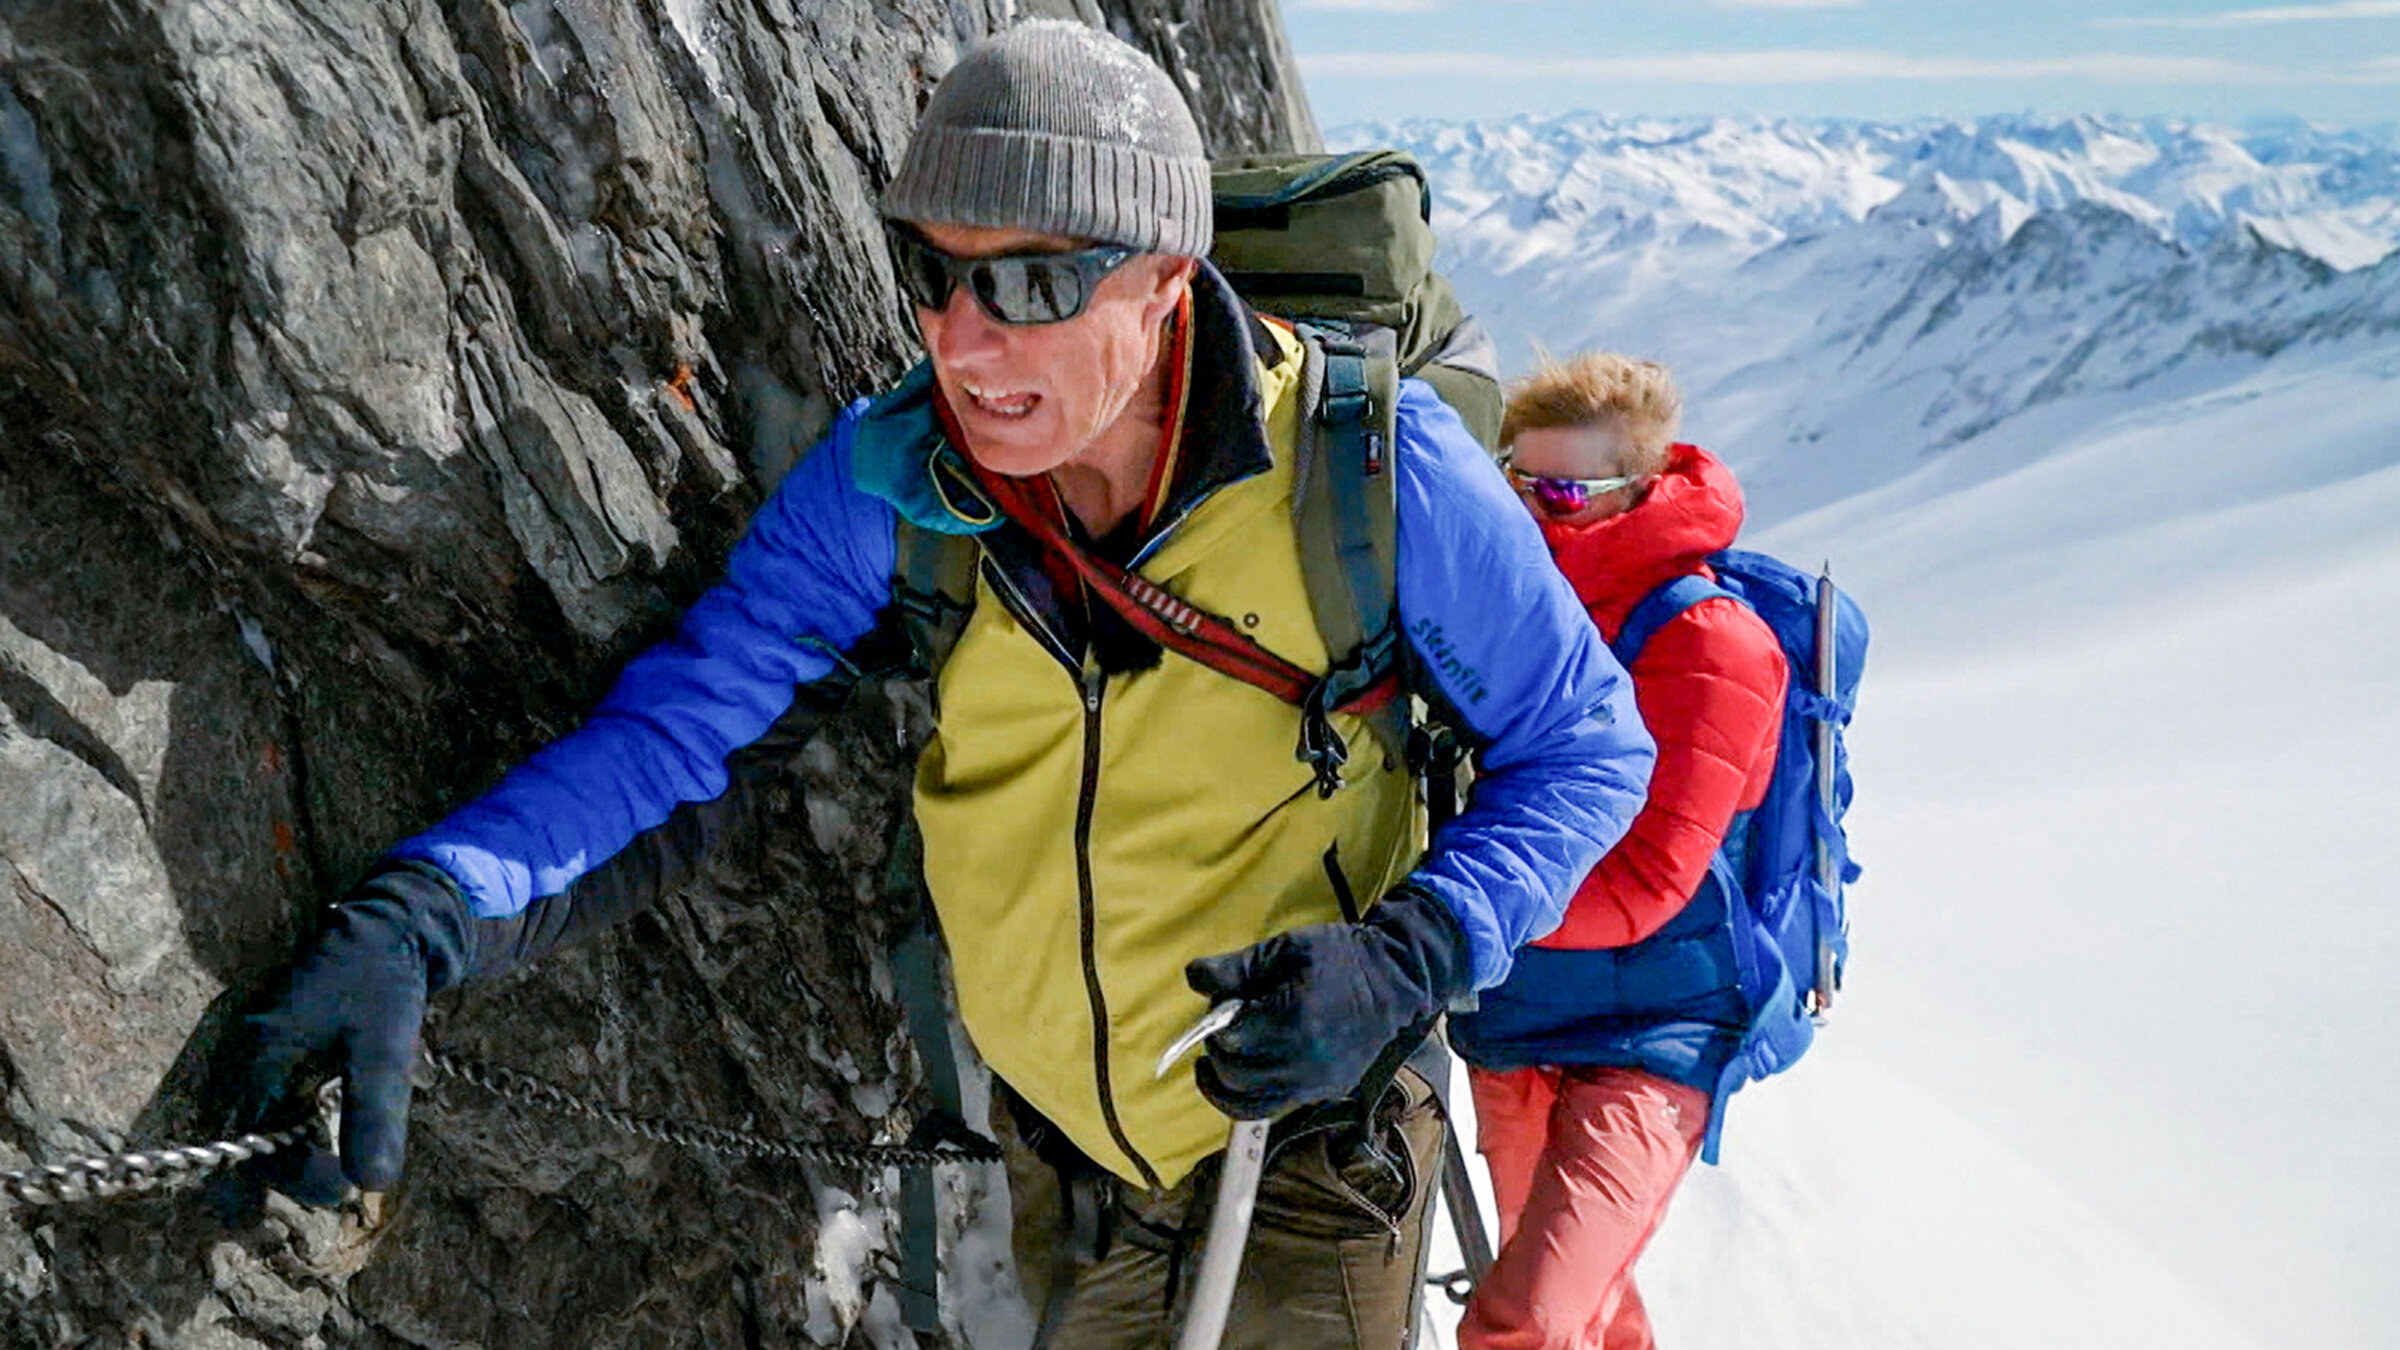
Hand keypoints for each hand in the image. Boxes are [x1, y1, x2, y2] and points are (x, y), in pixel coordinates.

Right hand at [243, 863, 473, 1190]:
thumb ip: (374, 1114)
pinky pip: (290, 1096)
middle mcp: (254, 1058)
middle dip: (294, 1171)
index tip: (348, 1191)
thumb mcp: (383, 1050)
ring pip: (272, 1120)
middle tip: (346, 1189)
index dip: (298, 1179)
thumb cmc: (384, 981)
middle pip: (257, 1139)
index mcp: (262, 1061)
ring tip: (349, 1166)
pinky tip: (345, 1125)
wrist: (397, 921)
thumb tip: (371, 1185)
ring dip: (303, 1148)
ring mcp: (271, 1049)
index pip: (256, 1148)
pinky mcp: (294, 1044)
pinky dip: (314, 1120)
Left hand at [1183, 885, 1471, 1118]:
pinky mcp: (1325, 1092)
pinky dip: (1250, 1097)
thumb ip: (1235, 968)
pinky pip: (1274, 1107)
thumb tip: (1194, 977)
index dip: (1214, 1025)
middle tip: (1221, 1028)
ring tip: (1214, 1064)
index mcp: (1294, 1019)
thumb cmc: (1338, 957)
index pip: (1231, 1040)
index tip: (1219, 1006)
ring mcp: (1317, 1082)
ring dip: (1224, 1085)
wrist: (1395, 979)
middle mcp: (1305, 1060)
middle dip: (1217, 1053)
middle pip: (1235, 1075)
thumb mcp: (1283, 949)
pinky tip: (1242, 1076)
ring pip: (1249, 1103)